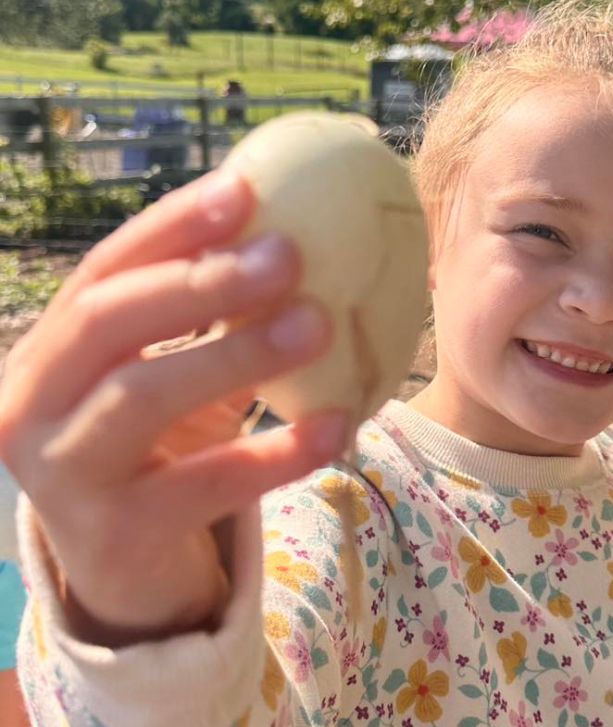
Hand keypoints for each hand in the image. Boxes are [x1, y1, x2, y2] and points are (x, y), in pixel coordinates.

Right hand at [0, 170, 348, 645]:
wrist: (129, 577)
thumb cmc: (158, 456)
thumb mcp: (171, 381)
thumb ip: (211, 324)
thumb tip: (298, 244)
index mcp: (49, 352)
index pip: (103, 270)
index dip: (171, 226)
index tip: (243, 188)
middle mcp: (32, 404)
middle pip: (108, 318)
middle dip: (201, 279)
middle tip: (288, 254)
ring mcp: (63, 475)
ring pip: (143, 396)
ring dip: (236, 354)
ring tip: (318, 324)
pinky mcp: (114, 534)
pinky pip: (203, 484)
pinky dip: (274, 453)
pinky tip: (336, 426)